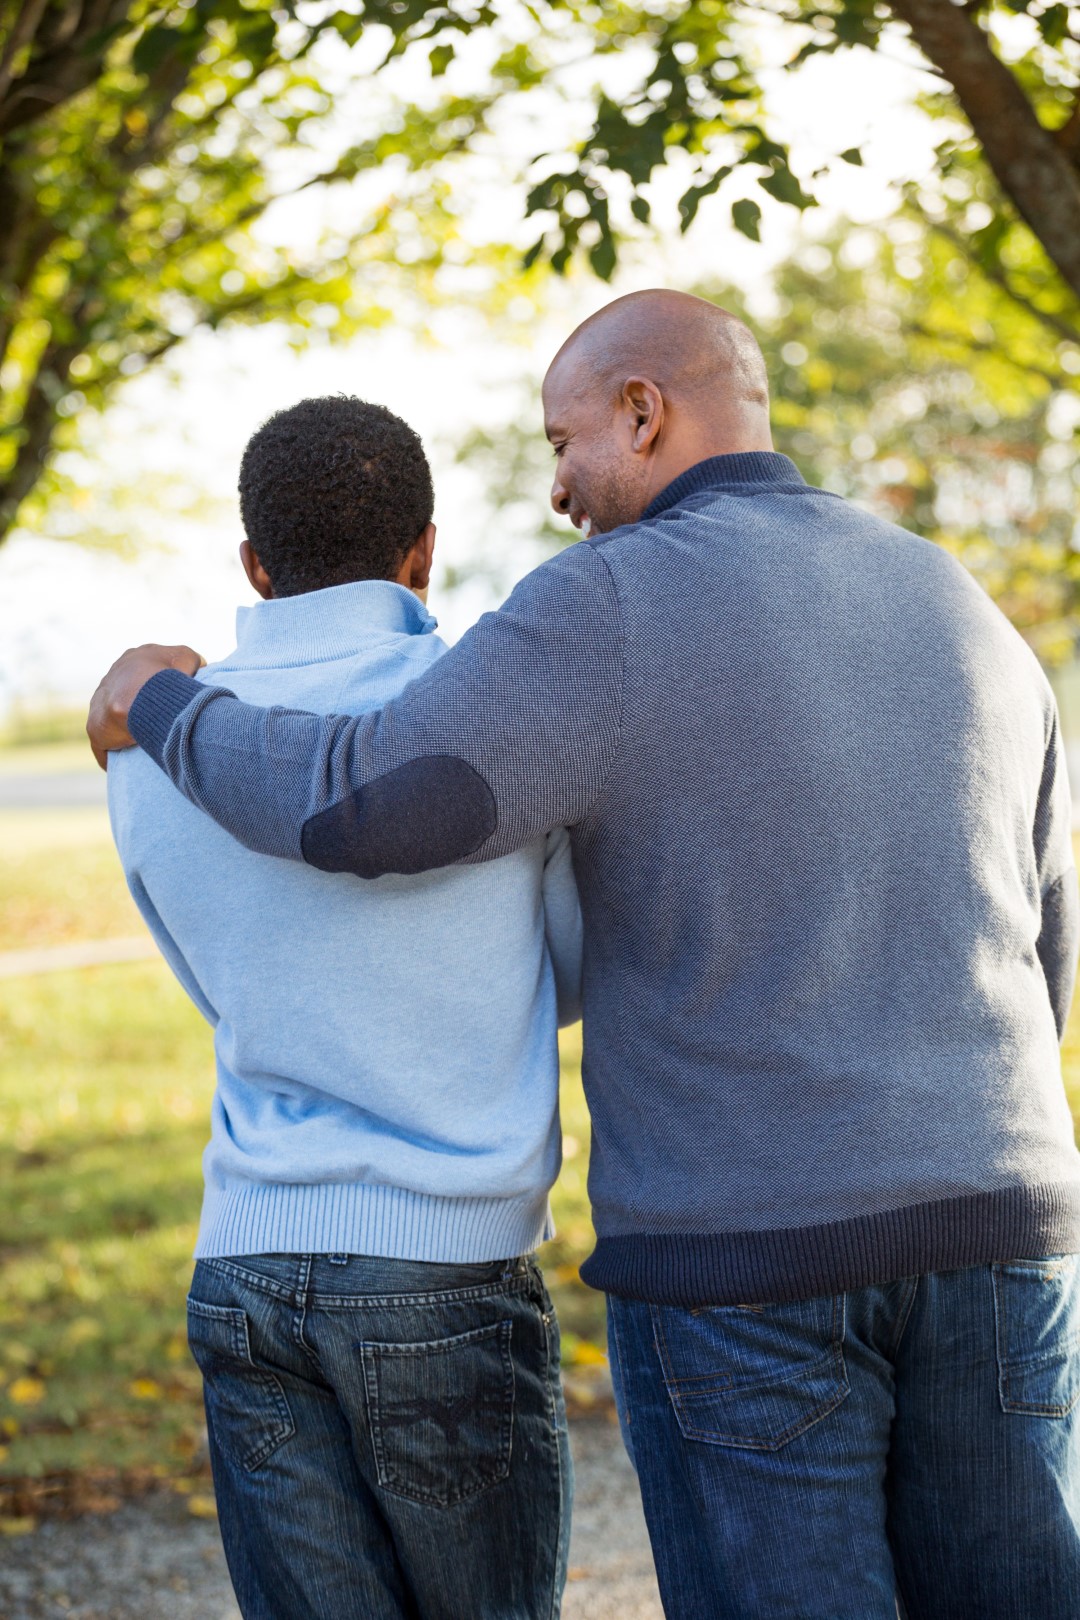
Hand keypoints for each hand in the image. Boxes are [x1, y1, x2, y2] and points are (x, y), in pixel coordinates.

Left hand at [86, 644, 204, 769]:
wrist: (140, 695)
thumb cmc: (166, 674)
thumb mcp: (185, 657)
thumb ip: (189, 661)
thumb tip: (196, 670)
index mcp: (131, 660)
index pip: (142, 673)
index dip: (156, 686)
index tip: (169, 701)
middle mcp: (111, 679)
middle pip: (126, 696)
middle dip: (139, 709)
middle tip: (159, 724)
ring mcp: (99, 703)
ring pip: (113, 720)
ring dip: (126, 731)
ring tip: (147, 744)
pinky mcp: (95, 727)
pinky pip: (103, 744)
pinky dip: (114, 753)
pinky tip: (128, 761)